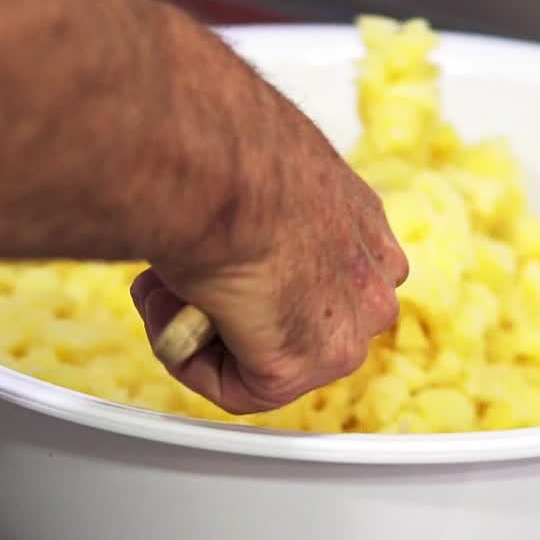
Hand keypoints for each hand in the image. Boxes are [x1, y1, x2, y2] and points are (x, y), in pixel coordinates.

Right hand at [131, 91, 407, 414]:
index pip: (333, 275)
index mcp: (365, 225)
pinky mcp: (298, 364)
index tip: (227, 265)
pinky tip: (175, 313)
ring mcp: (343, 330)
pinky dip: (192, 360)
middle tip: (186, 275)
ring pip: (270, 359)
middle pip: (302, 320)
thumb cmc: (224, 150)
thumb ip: (262, 211)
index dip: (268, 281)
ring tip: (170, 286)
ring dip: (210, 334)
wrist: (213, 163)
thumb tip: (226, 224)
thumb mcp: (260, 171)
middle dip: (238, 311)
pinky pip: (239, 390)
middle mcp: (369, 281)